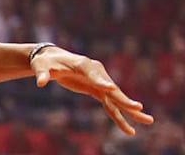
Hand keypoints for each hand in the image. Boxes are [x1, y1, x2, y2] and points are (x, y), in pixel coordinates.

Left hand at [32, 47, 152, 134]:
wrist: (51, 59)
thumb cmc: (45, 61)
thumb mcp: (40, 66)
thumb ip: (41, 73)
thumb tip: (40, 82)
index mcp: (83, 64)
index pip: (93, 73)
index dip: (101, 81)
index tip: (111, 89)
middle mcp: (95, 73)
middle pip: (111, 88)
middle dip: (123, 98)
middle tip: (137, 108)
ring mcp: (98, 82)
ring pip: (116, 98)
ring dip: (129, 110)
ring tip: (147, 121)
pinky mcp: (97, 90)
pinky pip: (110, 104)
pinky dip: (119, 116)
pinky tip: (129, 128)